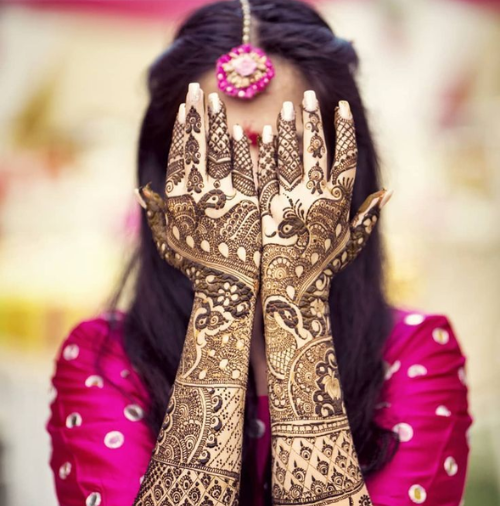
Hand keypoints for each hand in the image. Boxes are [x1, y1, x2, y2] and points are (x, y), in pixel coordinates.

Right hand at [137, 83, 260, 306]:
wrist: (229, 292)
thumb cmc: (198, 270)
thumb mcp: (170, 244)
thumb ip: (156, 215)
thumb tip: (141, 190)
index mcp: (179, 201)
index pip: (180, 155)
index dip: (182, 129)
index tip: (184, 106)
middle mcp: (201, 195)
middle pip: (199, 147)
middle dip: (198, 116)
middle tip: (199, 90)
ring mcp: (228, 199)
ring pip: (224, 152)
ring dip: (221, 124)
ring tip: (220, 100)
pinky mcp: (253, 207)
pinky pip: (250, 171)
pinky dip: (248, 150)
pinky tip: (250, 132)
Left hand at [258, 91, 391, 336]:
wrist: (293, 292)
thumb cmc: (323, 269)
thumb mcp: (351, 243)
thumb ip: (368, 215)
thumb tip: (389, 192)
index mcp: (341, 203)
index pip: (346, 157)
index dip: (344, 131)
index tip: (340, 108)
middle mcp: (318, 198)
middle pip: (316, 150)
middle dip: (313, 121)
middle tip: (308, 97)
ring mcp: (292, 202)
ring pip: (290, 157)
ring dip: (289, 129)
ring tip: (286, 106)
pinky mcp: (268, 210)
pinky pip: (265, 175)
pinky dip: (263, 153)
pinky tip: (258, 133)